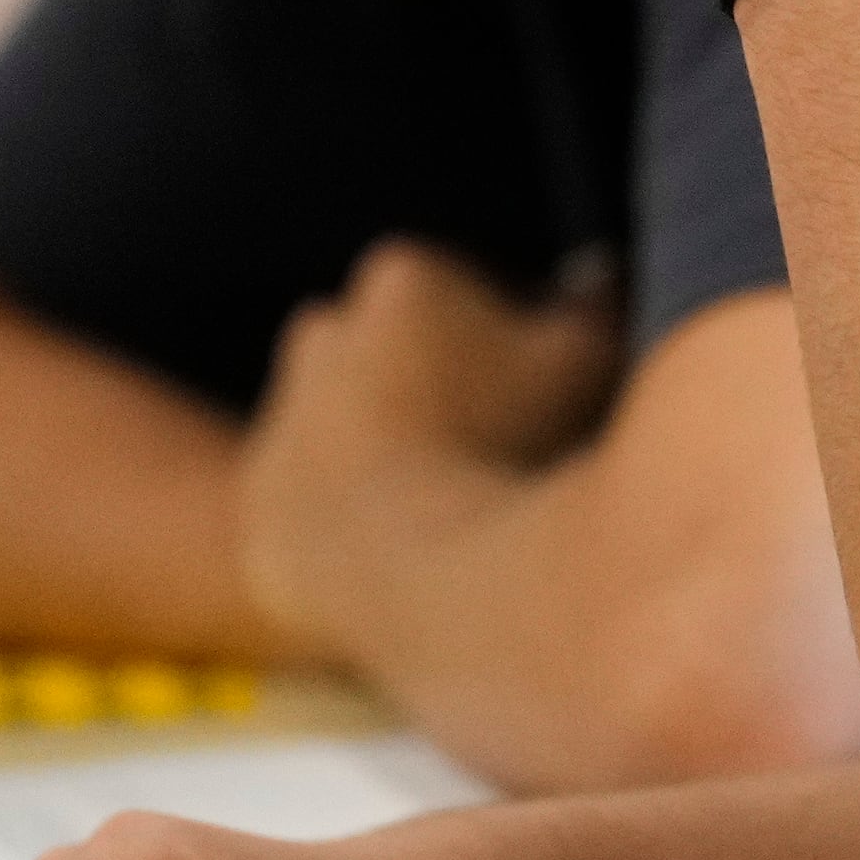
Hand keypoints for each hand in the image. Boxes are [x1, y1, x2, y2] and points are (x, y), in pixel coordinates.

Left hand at [239, 240, 621, 652]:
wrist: (438, 580)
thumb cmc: (522, 449)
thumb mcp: (592, 355)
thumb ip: (599, 300)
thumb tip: (598, 278)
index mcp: (404, 279)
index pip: (463, 294)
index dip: (509, 342)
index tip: (538, 396)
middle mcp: (323, 334)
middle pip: (392, 354)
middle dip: (432, 388)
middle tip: (491, 451)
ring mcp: (280, 423)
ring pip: (345, 429)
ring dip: (384, 453)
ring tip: (449, 508)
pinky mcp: (260, 511)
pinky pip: (309, 508)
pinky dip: (347, 524)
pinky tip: (405, 556)